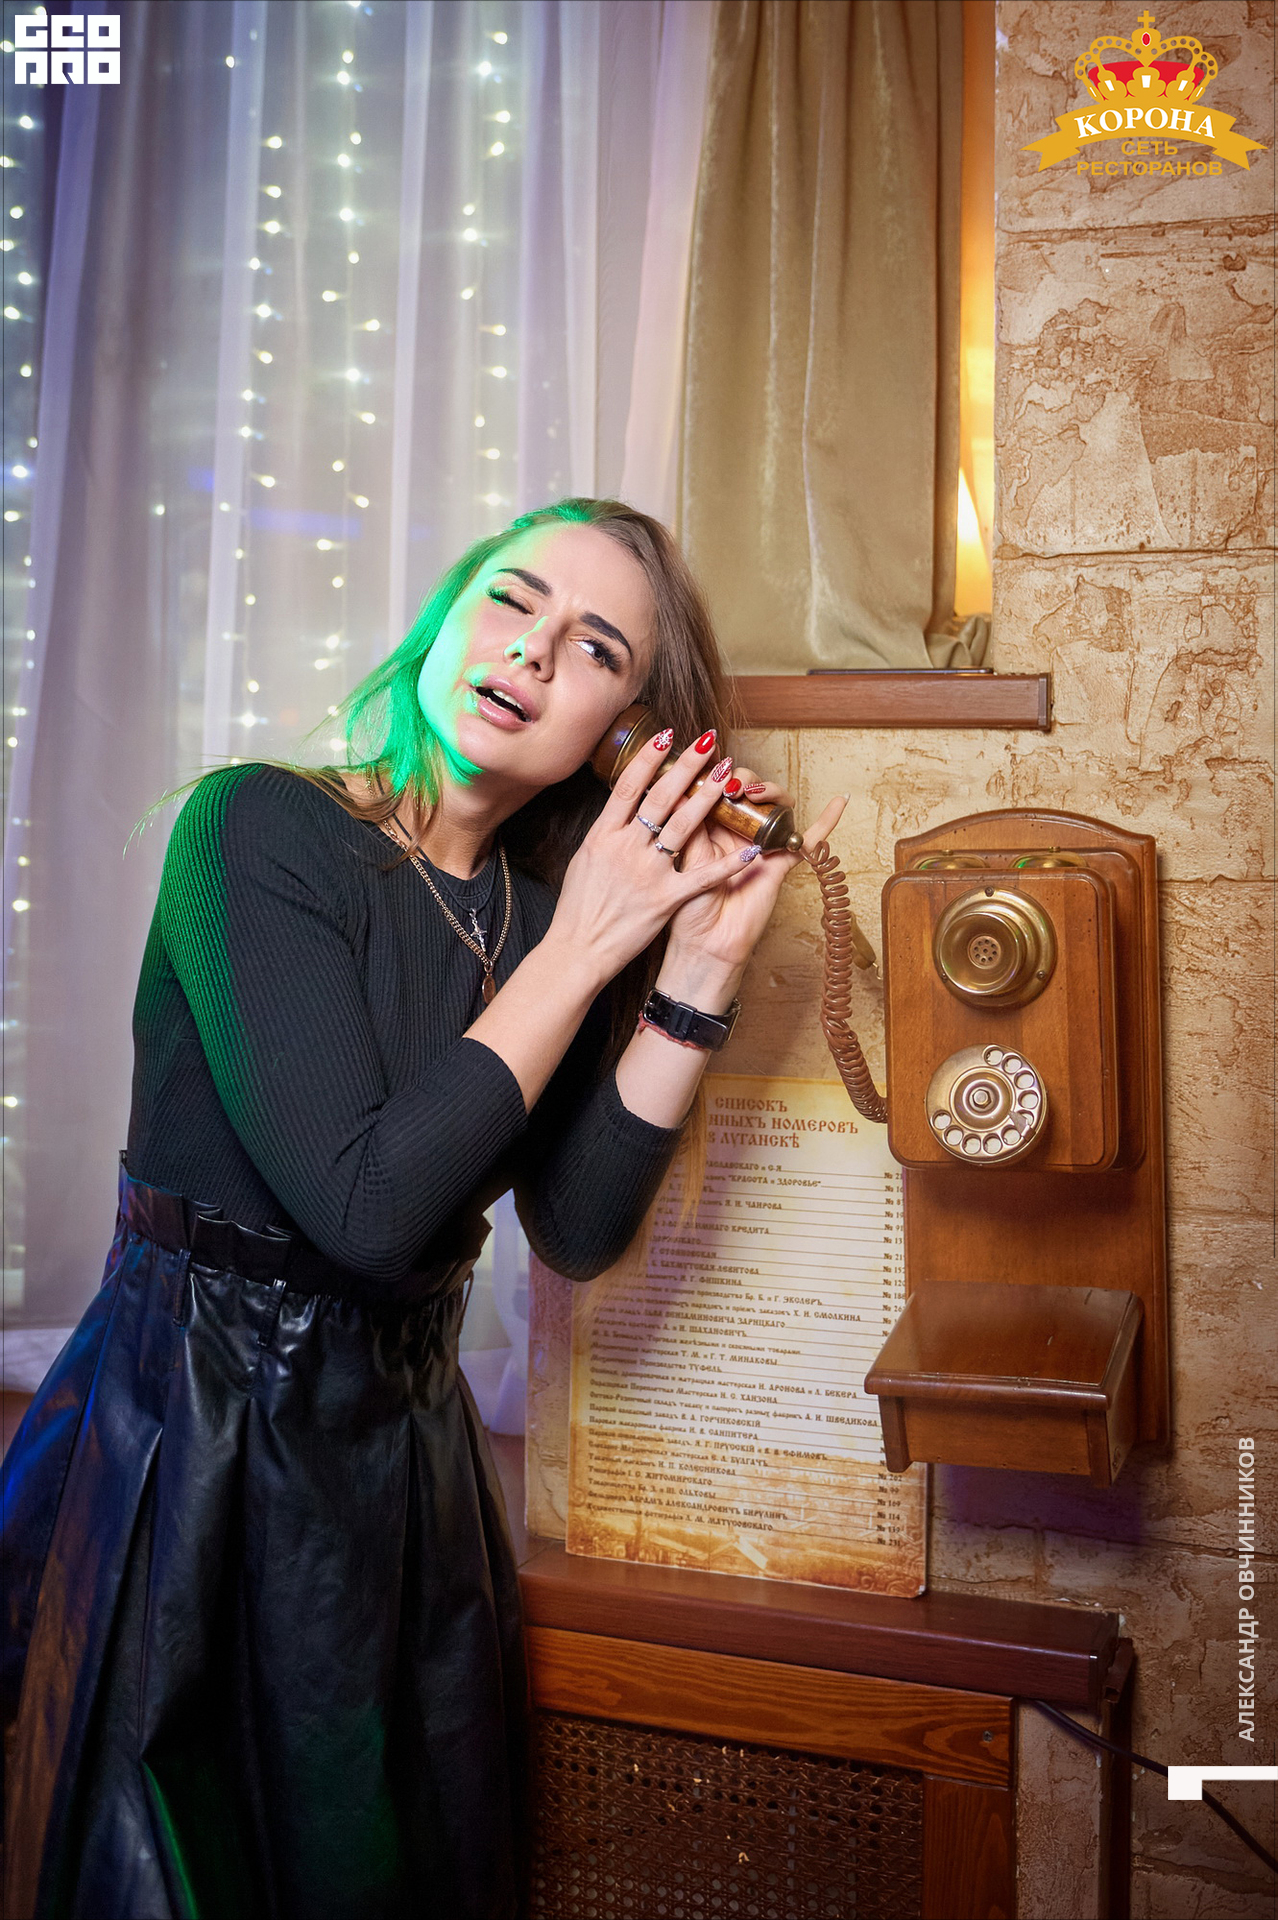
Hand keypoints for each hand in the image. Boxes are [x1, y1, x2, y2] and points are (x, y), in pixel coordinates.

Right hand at [544, 729, 764, 991]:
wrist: (578, 949)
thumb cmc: (580, 908)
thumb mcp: (585, 860)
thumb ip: (607, 833)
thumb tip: (622, 808)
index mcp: (603, 836)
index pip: (630, 787)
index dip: (650, 758)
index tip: (669, 736)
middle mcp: (625, 848)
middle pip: (661, 798)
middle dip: (688, 767)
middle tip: (710, 743)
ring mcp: (646, 873)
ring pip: (683, 826)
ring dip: (708, 798)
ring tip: (728, 776)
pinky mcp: (664, 899)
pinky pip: (702, 877)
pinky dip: (728, 864)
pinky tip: (750, 850)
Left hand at [659, 766, 847, 1007]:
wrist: (706, 943)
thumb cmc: (687, 907)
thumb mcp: (682, 858)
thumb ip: (688, 824)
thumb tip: (681, 785)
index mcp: (710, 827)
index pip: (720, 787)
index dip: (718, 772)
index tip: (709, 759)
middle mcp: (738, 832)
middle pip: (750, 790)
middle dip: (745, 778)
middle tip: (734, 785)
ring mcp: (762, 845)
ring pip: (777, 806)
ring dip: (771, 790)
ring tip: (757, 792)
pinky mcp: (781, 863)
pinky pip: (808, 840)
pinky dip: (827, 820)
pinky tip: (840, 801)